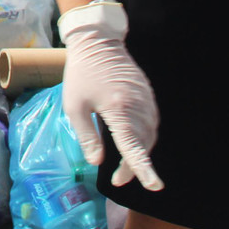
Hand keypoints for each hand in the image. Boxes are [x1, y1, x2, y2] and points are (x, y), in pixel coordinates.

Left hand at [59, 0, 162, 190]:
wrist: (97, 43)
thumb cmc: (81, 75)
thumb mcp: (74, 106)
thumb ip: (87, 136)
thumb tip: (98, 162)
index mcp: (119, 110)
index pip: (134, 147)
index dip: (142, 168)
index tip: (154, 186)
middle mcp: (138, 107)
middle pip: (143, 145)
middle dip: (134, 166)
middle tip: (119, 179)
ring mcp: (146, 101)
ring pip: (149, 135)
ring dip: (140, 152)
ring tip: (125, 164)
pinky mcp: (148, 96)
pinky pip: (151, 123)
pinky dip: (144, 137)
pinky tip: (133, 141)